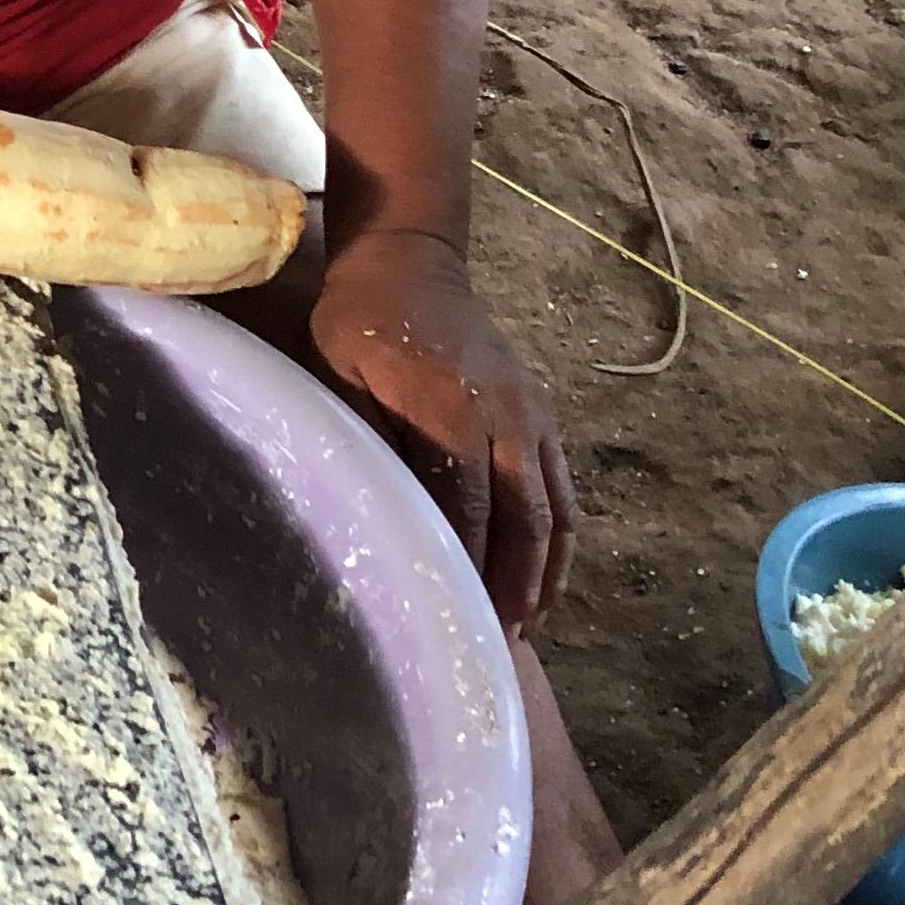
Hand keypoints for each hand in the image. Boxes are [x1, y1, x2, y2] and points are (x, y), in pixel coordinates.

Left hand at [312, 228, 576, 641]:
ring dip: (546, 571)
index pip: (466, 510)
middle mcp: (506, 416)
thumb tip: (380, 515)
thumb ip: (367, 439)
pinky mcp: (542, 413)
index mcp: (452, 410)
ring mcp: (533, 414)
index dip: (466, 568)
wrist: (410, 260)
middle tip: (501, 643)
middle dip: (515, 585)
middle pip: (524, 519)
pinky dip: (561, 537)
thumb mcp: (341, 374)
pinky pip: (563, 486)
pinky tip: (546, 576)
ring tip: (530, 625)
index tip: (457, 621)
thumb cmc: (358, 321)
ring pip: (555, 509)